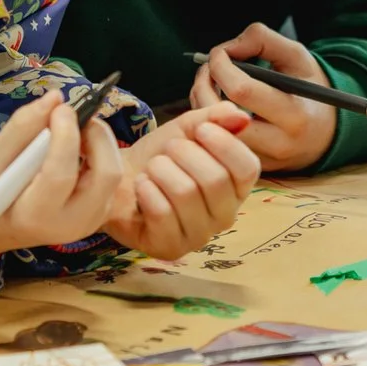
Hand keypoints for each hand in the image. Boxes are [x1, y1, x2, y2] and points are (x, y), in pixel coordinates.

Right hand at [0, 92, 124, 257]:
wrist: (3, 225)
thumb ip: (22, 127)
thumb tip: (56, 97)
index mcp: (36, 216)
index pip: (61, 175)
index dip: (66, 136)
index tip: (61, 108)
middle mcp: (72, 223)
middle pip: (107, 174)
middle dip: (96, 135)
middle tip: (76, 116)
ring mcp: (93, 221)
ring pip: (114, 172)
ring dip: (99, 141)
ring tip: (74, 130)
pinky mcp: (103, 212)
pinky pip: (112, 175)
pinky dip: (100, 152)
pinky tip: (78, 148)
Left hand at [106, 112, 261, 258]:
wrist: (118, 176)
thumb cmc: (159, 155)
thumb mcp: (188, 128)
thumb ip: (217, 118)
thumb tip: (241, 117)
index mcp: (236, 188)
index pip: (248, 169)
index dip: (225, 145)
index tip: (200, 130)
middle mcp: (224, 216)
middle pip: (216, 180)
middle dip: (185, 154)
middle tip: (169, 150)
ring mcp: (198, 236)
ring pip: (186, 194)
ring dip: (161, 170)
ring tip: (153, 169)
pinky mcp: (170, 248)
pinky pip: (162, 213)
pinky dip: (146, 191)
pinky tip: (142, 188)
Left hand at [187, 22, 337, 172]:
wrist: (324, 133)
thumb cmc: (307, 90)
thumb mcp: (297, 57)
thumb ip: (263, 41)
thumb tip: (226, 49)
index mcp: (295, 114)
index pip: (242, 91)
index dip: (221, 66)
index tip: (218, 54)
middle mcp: (278, 144)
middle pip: (221, 117)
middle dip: (204, 86)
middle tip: (206, 70)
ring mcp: (261, 161)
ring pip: (212, 134)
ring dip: (201, 103)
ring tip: (208, 84)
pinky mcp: (247, 170)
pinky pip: (214, 145)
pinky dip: (207, 121)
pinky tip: (214, 105)